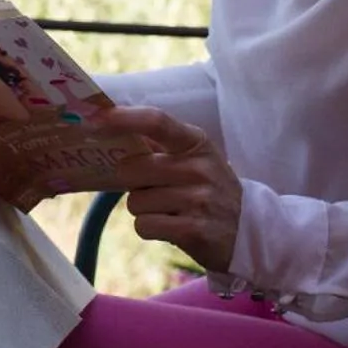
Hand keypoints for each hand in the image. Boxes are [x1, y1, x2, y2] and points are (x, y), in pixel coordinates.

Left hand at [93, 106, 241, 274]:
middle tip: (153, 188)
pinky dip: (150, 228)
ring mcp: (198, 199)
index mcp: (195, 143)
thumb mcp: (194, 158)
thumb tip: (108, 126)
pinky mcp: (194, 230)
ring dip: (143, 209)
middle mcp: (198, 168)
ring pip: (135, 201)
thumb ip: (158, 144)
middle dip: (131, 181)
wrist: (250, 230)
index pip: (157, 121)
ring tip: (169, 209)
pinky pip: (144, 225)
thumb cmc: (207, 188)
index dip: (124, 118)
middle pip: (132, 168)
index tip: (97, 117)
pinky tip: (171, 225)